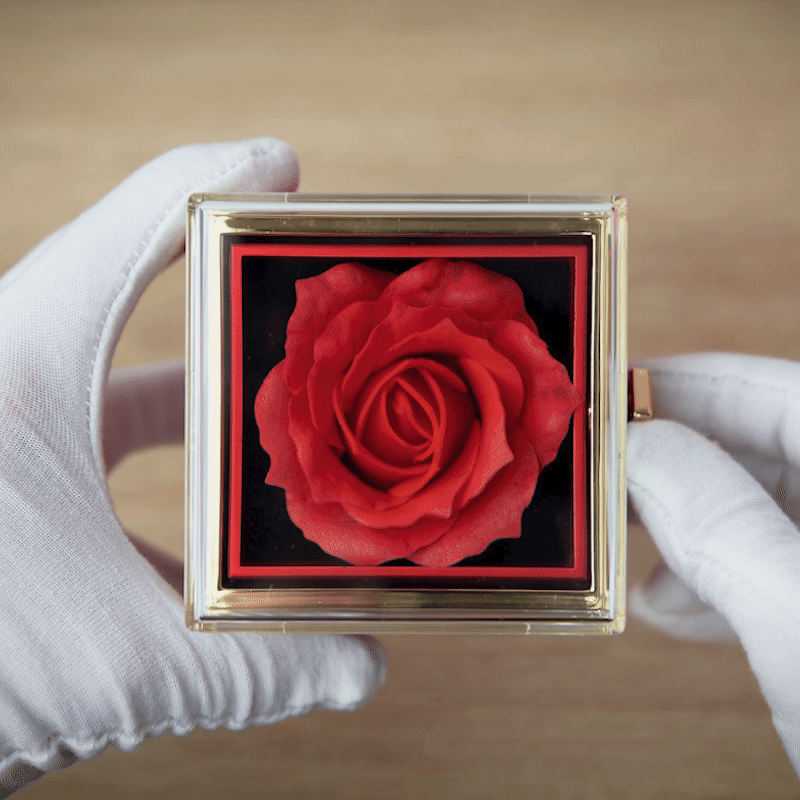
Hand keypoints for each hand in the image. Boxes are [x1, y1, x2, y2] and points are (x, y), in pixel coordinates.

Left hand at [0, 140, 385, 795]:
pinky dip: (159, 496)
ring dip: (202, 428)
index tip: (286, 169)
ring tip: (280, 454)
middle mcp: (2, 386)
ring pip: (120, 402)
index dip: (216, 186)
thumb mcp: (112, 660)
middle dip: (231, 331)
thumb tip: (364, 669)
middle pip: (136, 318)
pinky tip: (208, 551)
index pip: (128, 236)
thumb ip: (257, 667)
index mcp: (19, 371)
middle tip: (308, 340)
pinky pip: (93, 463)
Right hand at [627, 352, 799, 773]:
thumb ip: (724, 527)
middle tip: (600, 477)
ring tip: (624, 548)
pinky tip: (672, 606)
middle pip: (764, 445)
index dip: (687, 382)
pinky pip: (770, 564)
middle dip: (673, 461)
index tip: (606, 394)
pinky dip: (714, 576)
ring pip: (760, 506)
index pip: (777, 392)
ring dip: (684, 524)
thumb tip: (637, 448)